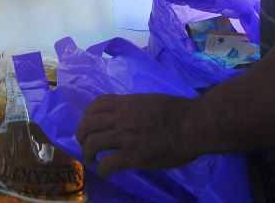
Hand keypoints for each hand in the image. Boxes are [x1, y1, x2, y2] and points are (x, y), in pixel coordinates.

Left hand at [76, 94, 200, 176]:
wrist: (192, 125)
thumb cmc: (180, 112)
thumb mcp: (151, 101)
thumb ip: (137, 108)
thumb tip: (133, 116)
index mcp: (126, 103)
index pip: (96, 104)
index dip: (88, 115)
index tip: (90, 124)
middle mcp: (120, 118)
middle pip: (87, 124)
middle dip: (81, 136)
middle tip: (85, 144)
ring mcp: (124, 137)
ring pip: (92, 143)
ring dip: (87, 153)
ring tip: (92, 160)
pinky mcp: (132, 156)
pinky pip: (107, 163)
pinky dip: (102, 170)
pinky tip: (106, 173)